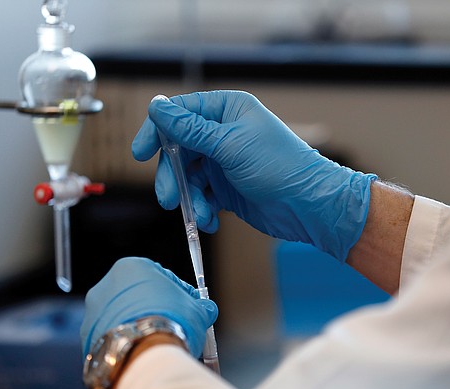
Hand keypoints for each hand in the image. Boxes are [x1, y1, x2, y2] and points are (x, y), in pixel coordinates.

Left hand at [80, 257, 217, 357]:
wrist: (145, 355)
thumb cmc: (172, 324)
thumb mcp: (197, 310)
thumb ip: (201, 306)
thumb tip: (207, 309)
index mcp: (131, 267)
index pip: (161, 276)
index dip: (180, 292)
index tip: (190, 306)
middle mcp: (105, 286)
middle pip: (138, 297)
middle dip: (157, 310)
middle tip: (175, 326)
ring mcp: (93, 313)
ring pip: (122, 318)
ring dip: (139, 327)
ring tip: (159, 344)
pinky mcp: (87, 339)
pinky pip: (112, 338)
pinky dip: (126, 344)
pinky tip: (142, 354)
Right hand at [132, 91, 376, 260]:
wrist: (309, 206)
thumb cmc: (280, 167)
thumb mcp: (230, 145)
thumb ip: (190, 129)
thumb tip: (157, 106)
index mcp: (227, 110)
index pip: (179, 113)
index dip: (157, 132)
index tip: (140, 153)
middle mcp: (223, 133)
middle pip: (178, 149)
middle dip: (172, 176)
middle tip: (169, 199)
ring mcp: (224, 161)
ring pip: (188, 177)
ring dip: (189, 198)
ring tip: (199, 215)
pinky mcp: (227, 187)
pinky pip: (202, 196)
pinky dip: (202, 209)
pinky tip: (211, 220)